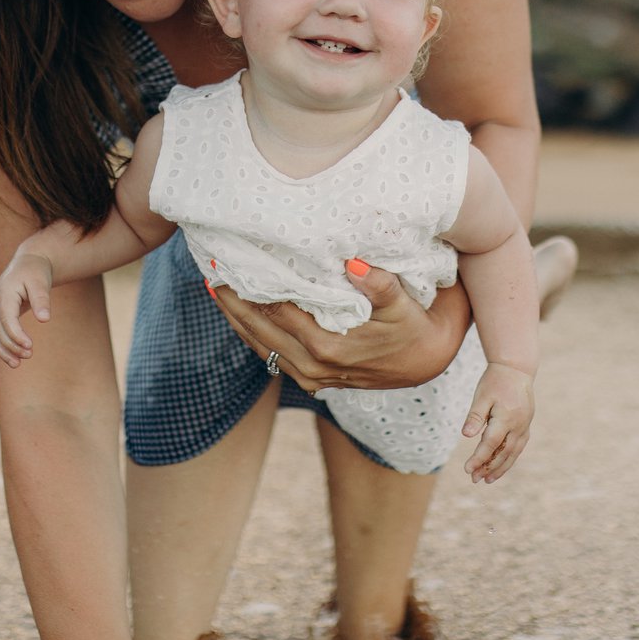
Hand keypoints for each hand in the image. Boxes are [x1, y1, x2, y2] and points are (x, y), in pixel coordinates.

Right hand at [0, 253, 53, 367]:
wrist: (28, 263)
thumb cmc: (37, 272)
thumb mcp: (41, 282)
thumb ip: (42, 300)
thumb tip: (45, 319)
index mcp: (5, 292)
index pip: (6, 318)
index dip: (16, 334)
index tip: (29, 347)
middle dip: (11, 344)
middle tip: (29, 355)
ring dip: (3, 349)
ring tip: (18, 364)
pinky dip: (2, 345)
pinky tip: (13, 357)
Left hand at [207, 259, 471, 392]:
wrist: (427, 363)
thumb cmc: (415, 327)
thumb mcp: (405, 305)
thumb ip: (381, 285)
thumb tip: (354, 263)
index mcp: (328, 346)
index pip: (276, 311)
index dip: (250, 286)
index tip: (230, 261)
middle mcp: (312, 365)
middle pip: (258, 328)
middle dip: (233, 299)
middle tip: (211, 268)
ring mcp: (310, 375)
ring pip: (259, 344)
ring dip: (236, 317)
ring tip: (216, 287)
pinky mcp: (311, 378)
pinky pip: (270, 354)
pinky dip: (251, 332)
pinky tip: (240, 313)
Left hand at [461, 363, 534, 483]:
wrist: (516, 369)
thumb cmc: (495, 381)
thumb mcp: (481, 396)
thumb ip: (475, 416)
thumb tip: (466, 435)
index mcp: (506, 418)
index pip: (490, 444)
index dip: (478, 458)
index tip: (467, 469)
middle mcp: (518, 425)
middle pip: (503, 453)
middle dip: (488, 468)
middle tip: (474, 480)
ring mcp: (524, 426)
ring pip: (513, 453)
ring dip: (500, 468)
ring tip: (487, 480)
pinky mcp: (526, 426)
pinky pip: (518, 447)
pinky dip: (509, 458)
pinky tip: (500, 465)